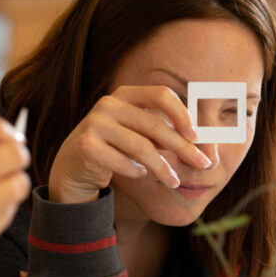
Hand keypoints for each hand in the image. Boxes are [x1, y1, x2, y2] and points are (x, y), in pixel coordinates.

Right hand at [48, 85, 213, 203]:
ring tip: (174, 182)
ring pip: (141, 147)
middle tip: (202, 165)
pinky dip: (136, 171)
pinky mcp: (85, 145)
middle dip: (183, 148)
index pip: (161, 95)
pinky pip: (122, 162)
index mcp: (125, 94)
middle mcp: (108, 104)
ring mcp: (94, 123)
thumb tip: (200, 141)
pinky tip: (140, 174)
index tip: (197, 136)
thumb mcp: (138, 134)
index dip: (182, 114)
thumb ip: (162, 132)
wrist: (73, 167)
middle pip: (156, 125)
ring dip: (163, 168)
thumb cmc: (114, 149)